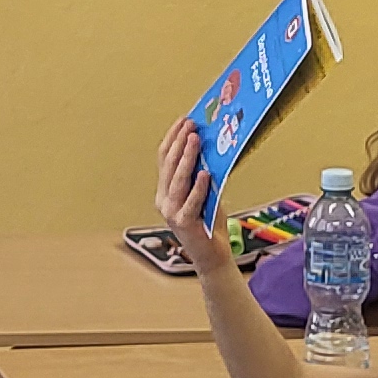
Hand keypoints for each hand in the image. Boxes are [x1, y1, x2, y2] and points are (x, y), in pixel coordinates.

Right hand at [154, 118, 229, 267]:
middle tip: (190, 126)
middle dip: (179, 143)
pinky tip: (205, 173)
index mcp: (165, 192)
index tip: (183, 120)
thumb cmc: (210, 225)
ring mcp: (172, 212)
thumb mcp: (205, 194)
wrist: (213, 256)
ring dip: (187, 157)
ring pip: (177, 180)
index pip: (164, 159)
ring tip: (195, 140)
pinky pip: (191, 200)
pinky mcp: (184, 223)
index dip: (172, 138)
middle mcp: (164, 201)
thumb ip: (202, 176)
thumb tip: (209, 148)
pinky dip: (198, 186)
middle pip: (168, 166)